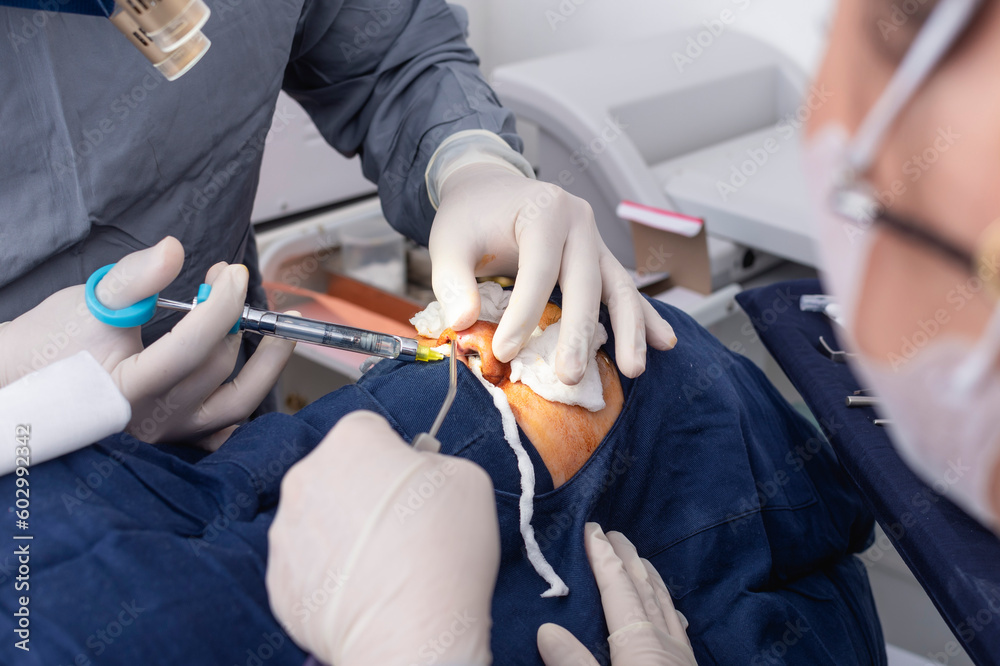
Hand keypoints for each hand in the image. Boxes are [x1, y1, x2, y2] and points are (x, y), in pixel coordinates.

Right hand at [0, 237, 294, 446]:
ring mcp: (167, 434)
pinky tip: (257, 373)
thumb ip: (134, 277)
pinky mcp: (173, 439)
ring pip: (235, 405)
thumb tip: (173, 251)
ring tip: (279, 331)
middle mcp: (153, 418)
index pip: (193, 344)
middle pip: (217, 368)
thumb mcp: (89, 301)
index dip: (222, 303)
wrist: (24, 382)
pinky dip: (246, 404)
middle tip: (232, 283)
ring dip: (263, 365)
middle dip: (236, 318)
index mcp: (131, 386)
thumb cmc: (54, 341)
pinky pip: (224, 431)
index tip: (232, 272)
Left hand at [266, 411, 500, 665]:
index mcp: (352, 440)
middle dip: (364, 489)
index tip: (411, 482)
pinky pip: (306, 560)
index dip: (395, 455)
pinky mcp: (278, 577)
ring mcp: (286, 529)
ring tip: (382, 561)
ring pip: (318, 515)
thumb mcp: (467, 478)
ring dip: (343, 528)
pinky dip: (328, 570)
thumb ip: (436, 458)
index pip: (370, 429)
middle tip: (400, 524)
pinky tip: (361, 587)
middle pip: (337, 470)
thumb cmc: (443, 555)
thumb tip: (418, 469)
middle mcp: (306, 476)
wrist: (410, 635)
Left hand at [429, 161, 676, 384]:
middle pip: (587, 282)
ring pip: (620, 288)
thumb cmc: (469, 217)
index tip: (505, 352)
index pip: (539, 270)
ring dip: (629, 330)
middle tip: (569, 376)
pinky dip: (643, 318)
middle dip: (580, 333)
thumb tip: (462, 323)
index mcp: (544, 210)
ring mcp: (596, 241)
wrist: (490, 191)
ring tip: (634, 369)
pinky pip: (624, 291)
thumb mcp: (447, 241)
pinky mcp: (600, 259)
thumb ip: (451, 280)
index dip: (523, 314)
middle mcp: (579, 222)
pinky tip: (662, 343)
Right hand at [537, 523, 696, 665]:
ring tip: (640, 559)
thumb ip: (574, 663)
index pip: (617, 588)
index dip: (603, 557)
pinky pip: (679, 627)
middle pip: (643, 588)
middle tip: (612, 534)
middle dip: (626, 558)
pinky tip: (673, 610)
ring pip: (664, 604)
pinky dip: (669, 608)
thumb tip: (546, 630)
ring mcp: (680, 655)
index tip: (591, 530)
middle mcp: (663, 641)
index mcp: (639, 643)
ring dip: (648, 577)